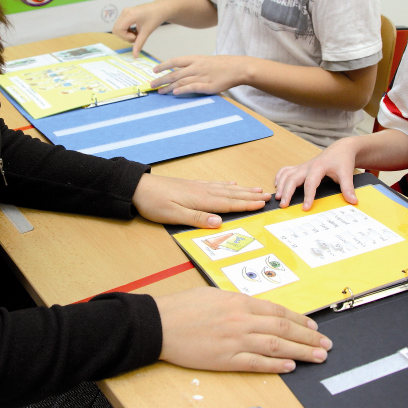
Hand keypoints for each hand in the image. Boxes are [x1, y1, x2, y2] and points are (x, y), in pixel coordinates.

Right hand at [113, 3, 167, 56]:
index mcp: (129, 14)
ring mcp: (125, 12)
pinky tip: (135, 32)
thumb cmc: (155, 17)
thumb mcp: (147, 31)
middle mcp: (125, 12)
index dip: (125, 36)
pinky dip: (126, 32)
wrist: (160, 9)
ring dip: (125, 35)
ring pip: (117, 28)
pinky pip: (121, 26)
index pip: (118, 29)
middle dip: (125, 37)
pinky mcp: (126, 14)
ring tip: (136, 34)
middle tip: (136, 37)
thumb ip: (139, 43)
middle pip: (116, 29)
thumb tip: (135, 56)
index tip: (136, 37)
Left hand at [132, 173, 271, 228]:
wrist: (138, 187)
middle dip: (251, 196)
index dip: (247, 204)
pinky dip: (227, 185)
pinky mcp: (192, 186)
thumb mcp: (173, 215)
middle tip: (269, 196)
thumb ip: (196, 218)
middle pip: (232, 195)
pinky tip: (232, 184)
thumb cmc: (154, 202)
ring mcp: (198, 187)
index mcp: (201, 200)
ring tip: (257, 189)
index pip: (229, 204)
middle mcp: (203, 191)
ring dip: (243, 190)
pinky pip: (215, 185)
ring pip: (226, 189)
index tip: (263, 203)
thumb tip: (219, 222)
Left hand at [150, 54, 246, 95]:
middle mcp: (196, 67)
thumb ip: (193, 66)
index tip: (154, 70)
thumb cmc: (223, 65)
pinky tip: (174, 92)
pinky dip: (182, 90)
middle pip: (175, 73)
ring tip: (160, 92)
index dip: (163, 65)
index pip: (175, 61)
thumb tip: (180, 71)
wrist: (238, 68)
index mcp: (196, 59)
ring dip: (169, 87)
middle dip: (162, 79)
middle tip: (152, 84)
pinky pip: (192, 87)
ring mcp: (202, 76)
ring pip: (180, 81)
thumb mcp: (206, 61)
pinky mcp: (208, 86)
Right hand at [155, 287, 331, 372]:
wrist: (160, 323)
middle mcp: (242, 320)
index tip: (314, 327)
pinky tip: (290, 366)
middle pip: (283, 329)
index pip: (278, 311)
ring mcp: (235, 340)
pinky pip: (256, 363)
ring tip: (318, 357)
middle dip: (309, 337)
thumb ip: (237, 303)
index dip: (300, 320)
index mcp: (239, 302)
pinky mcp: (225, 359)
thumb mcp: (213, 295)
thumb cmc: (182, 307)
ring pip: (276, 346)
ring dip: (301, 352)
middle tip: (326, 344)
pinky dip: (275, 365)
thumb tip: (255, 310)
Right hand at [274, 137, 362, 209]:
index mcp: (318, 167)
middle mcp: (307, 166)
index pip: (310, 183)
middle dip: (287, 192)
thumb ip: (348, 187)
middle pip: (293, 178)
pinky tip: (277, 186)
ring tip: (278, 197)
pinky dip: (280, 177)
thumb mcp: (347, 173)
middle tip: (284, 205)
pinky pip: (286, 170)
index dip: (308, 196)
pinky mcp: (300, 167)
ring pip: (286, 174)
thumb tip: (353, 201)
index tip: (305, 207)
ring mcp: (302, 166)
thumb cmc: (342, 160)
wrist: (340, 149)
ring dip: (281, 185)